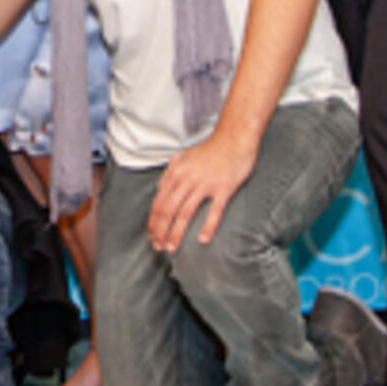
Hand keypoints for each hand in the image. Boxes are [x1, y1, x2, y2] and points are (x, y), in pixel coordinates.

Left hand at [146, 133, 257, 251]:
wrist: (234, 137)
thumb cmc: (209, 149)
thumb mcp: (183, 157)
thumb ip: (169, 173)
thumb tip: (159, 191)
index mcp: (175, 173)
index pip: (158, 203)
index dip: (153, 222)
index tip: (152, 236)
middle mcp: (187, 179)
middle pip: (168, 211)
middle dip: (160, 231)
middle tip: (159, 247)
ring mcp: (205, 184)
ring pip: (185, 213)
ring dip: (176, 233)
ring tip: (172, 248)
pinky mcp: (223, 188)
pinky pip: (214, 211)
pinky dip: (208, 226)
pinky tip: (203, 240)